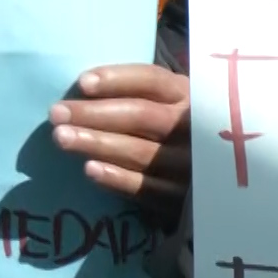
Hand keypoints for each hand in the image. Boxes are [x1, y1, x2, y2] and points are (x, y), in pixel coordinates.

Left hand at [49, 64, 189, 222]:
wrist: (222, 179)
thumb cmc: (182, 132)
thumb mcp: (174, 104)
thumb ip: (142, 95)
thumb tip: (84, 90)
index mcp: (189, 97)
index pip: (152, 81)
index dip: (117, 80)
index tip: (82, 83)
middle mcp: (193, 128)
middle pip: (141, 115)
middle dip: (95, 113)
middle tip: (56, 114)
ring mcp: (191, 164)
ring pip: (140, 151)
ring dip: (98, 144)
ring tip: (61, 138)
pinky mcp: (185, 197)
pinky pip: (147, 188)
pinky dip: (118, 179)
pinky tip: (90, 170)